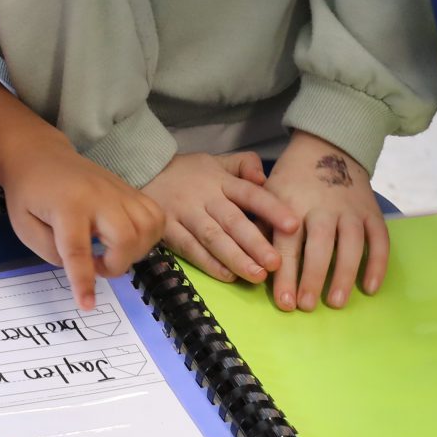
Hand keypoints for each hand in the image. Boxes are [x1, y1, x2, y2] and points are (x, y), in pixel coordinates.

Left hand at [0, 142, 167, 308]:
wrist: (41, 156)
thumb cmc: (29, 194)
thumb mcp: (25, 227)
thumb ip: (51, 252)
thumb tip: (83, 268)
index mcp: (67, 205)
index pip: (77, 249)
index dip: (83, 281)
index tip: (87, 304)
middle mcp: (99, 195)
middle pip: (126, 237)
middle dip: (116, 264)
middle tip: (97, 264)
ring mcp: (119, 190)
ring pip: (147, 227)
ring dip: (134, 252)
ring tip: (112, 252)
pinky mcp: (131, 190)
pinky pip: (156, 216)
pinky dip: (149, 236)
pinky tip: (129, 240)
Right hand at [144, 151, 298, 284]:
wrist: (143, 169)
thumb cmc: (190, 172)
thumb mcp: (217, 160)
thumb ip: (244, 165)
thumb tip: (265, 178)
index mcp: (220, 180)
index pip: (250, 193)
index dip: (271, 208)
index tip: (293, 224)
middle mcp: (204, 197)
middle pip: (232, 220)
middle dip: (255, 243)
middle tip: (276, 263)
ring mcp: (184, 214)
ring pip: (212, 238)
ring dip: (235, 258)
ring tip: (257, 275)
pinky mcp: (167, 230)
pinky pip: (189, 249)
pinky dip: (208, 263)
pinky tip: (227, 276)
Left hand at [262, 132, 387, 311]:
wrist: (327, 146)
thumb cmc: (291, 180)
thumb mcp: (269, 195)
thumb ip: (263, 227)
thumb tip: (252, 265)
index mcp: (291, 203)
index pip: (287, 242)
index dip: (286, 273)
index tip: (284, 302)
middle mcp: (322, 207)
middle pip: (319, 245)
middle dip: (312, 277)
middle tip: (306, 305)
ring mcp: (350, 209)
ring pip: (350, 244)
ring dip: (343, 274)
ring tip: (335, 302)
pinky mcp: (371, 211)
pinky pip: (379, 239)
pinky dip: (377, 263)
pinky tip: (370, 288)